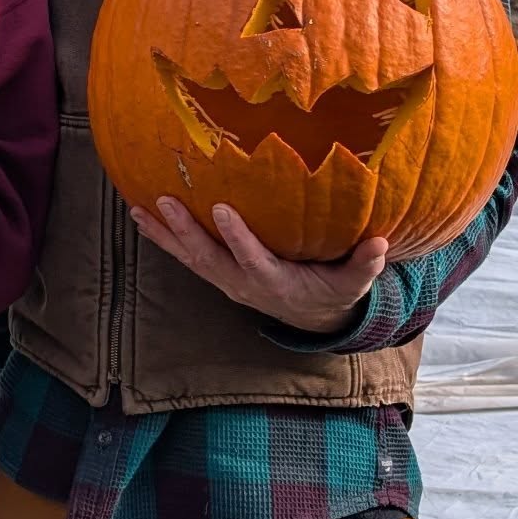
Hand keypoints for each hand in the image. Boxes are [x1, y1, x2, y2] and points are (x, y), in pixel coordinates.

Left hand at [132, 197, 387, 334]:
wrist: (310, 317)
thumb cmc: (332, 291)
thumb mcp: (352, 282)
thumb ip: (363, 264)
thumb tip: (380, 242)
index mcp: (275, 283)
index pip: (252, 259)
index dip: (237, 237)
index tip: (221, 209)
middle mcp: (242, 283)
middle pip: (208, 258)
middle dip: (185, 231)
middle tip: (164, 201)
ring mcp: (225, 280)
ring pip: (189, 257)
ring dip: (163, 234)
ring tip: (138, 209)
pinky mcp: (215, 273)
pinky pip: (184, 255)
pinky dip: (162, 238)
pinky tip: (140, 215)